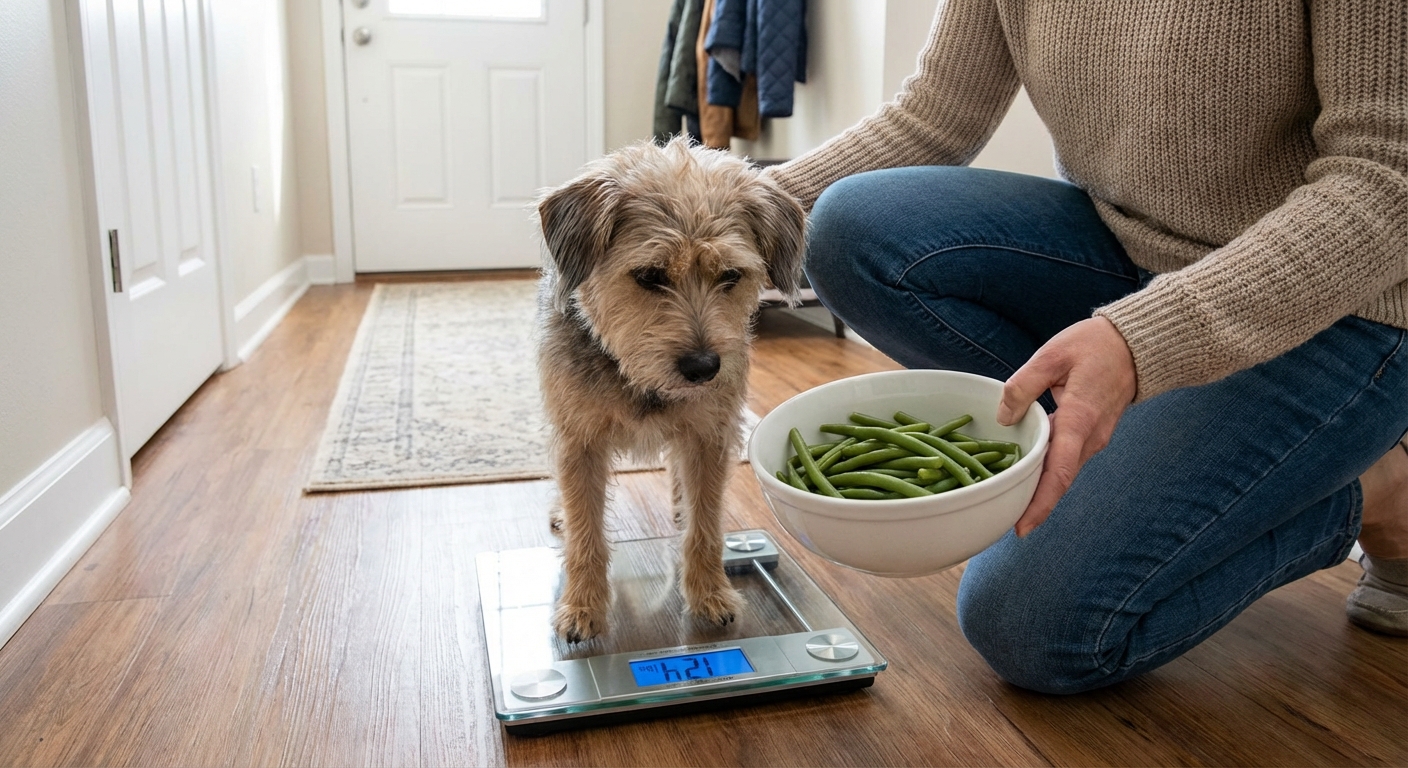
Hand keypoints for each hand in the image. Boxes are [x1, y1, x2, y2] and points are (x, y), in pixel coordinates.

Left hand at [996, 317, 1136, 536]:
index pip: (1059, 471)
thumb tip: (1004, 417)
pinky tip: (1025, 476)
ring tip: (1008, 504)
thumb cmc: (1094, 346)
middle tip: (1003, 523)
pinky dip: (1047, 473)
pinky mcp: (1091, 436)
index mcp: (1080, 419)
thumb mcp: (1052, 354)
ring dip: (1039, 491)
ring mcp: (1094, 440)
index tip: (1022, 527)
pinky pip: (1067, 461)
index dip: (1040, 502)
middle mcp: (1090, 438)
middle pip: (1059, 481)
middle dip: (1034, 505)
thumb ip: (1024, 385)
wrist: (1137, 347)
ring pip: (1063, 473)